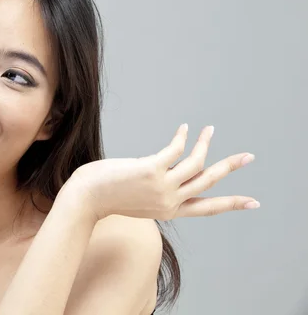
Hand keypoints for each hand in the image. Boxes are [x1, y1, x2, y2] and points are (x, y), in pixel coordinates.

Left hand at [66, 124, 257, 221]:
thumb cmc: (107, 195)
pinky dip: (182, 136)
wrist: (85, 198)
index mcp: (169, 210)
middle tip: (249, 156)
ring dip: (205, 143)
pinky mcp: (151, 170)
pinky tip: (184, 128)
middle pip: (209, 182)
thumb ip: (158, 189)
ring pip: (197, 163)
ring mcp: (162, 187)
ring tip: (209, 130)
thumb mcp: (139, 199)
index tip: (254, 203)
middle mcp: (170, 201)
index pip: (207, 208)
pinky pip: (175, 149)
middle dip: (231, 168)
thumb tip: (169, 167)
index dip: (232, 204)